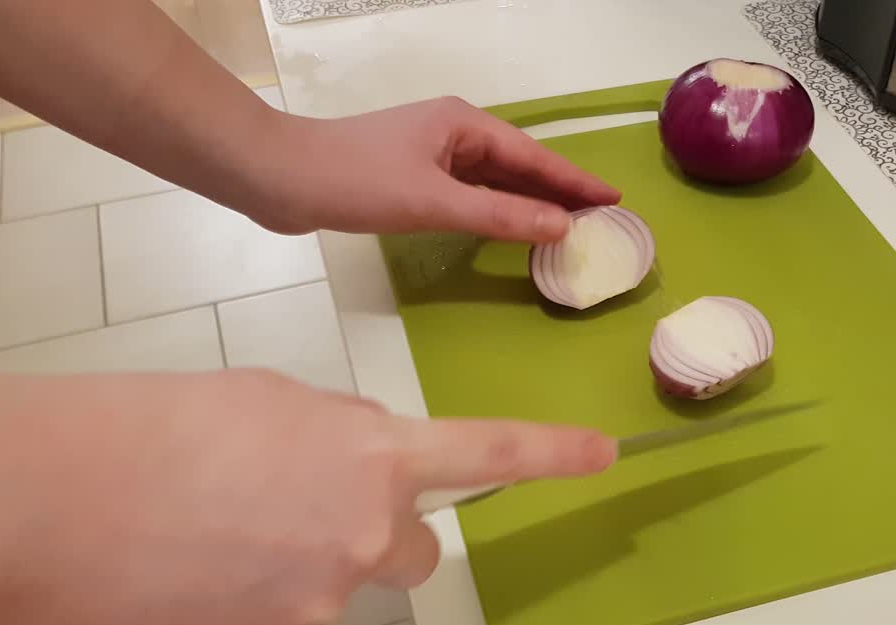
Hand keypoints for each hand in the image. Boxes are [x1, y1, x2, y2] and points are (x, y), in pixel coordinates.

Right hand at [0, 369, 614, 624]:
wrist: (67, 501)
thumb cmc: (164, 428)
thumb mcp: (274, 402)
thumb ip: (340, 432)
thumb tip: (359, 455)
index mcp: (371, 454)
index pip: (486, 452)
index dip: (551, 454)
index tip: (603, 454)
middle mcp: (365, 533)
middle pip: (413, 545)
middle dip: (376, 528)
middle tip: (299, 506)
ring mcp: (324, 597)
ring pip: (343, 579)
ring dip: (307, 559)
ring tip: (225, 531)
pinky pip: (291, 615)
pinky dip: (261, 595)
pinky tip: (205, 569)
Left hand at [247, 96, 620, 242]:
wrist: (280, 177)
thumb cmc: (357, 181)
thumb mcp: (434, 202)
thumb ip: (500, 216)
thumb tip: (561, 226)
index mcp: (463, 125)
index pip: (535, 156)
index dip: (576, 180)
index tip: (615, 199)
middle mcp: (452, 133)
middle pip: (519, 165)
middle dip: (559, 191)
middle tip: (602, 218)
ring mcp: (430, 154)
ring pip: (493, 180)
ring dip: (528, 202)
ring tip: (568, 225)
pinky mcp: (411, 177)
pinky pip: (469, 193)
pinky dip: (495, 210)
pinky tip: (511, 228)